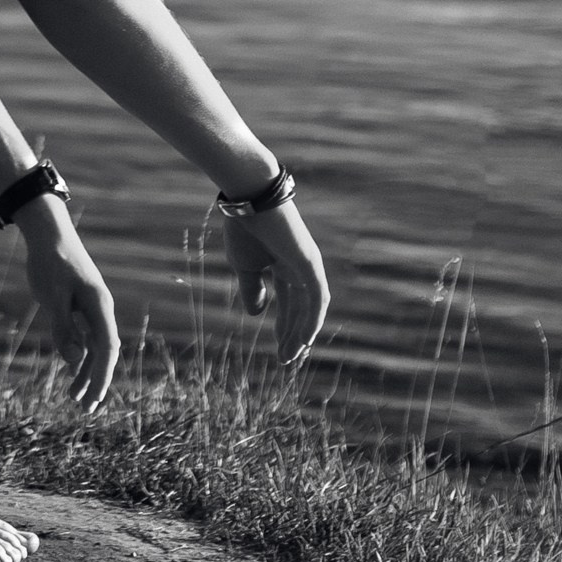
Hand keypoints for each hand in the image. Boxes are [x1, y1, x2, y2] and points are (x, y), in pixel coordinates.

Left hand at [20, 208, 121, 410]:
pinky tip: (71, 370)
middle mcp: (100, 309)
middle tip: (85, 409)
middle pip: (104, 352)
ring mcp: (91, 308)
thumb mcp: (53, 297)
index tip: (95, 399)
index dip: (102, 376)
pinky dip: (79, 355)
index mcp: (98, 306)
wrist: (49, 232)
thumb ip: (63, 329)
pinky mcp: (80, 305)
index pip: (107, 349)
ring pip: (94, 347)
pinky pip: (85, 336)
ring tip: (74, 398)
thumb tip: (75, 360)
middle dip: (96, 381)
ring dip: (86, 372)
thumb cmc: (50, 262)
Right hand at [223, 193, 328, 364]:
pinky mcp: (310, 263)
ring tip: (292, 355)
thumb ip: (252, 289)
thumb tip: (257, 313)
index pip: (289, 304)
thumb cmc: (244, 228)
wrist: (248, 201)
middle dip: (293, 335)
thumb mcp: (244, 266)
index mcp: (284, 267)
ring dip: (302, 333)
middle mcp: (300, 268)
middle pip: (301, 309)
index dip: (284, 328)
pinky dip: (312, 320)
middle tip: (286, 361)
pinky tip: (305, 339)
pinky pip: (316, 298)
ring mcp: (308, 266)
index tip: (279, 351)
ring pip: (311, 308)